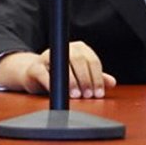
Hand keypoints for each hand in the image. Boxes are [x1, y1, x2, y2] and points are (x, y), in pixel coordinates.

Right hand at [0, 41, 115, 97]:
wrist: (34, 75)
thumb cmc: (60, 74)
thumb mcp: (80, 75)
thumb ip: (95, 77)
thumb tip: (112, 82)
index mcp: (78, 48)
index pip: (92, 61)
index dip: (97, 78)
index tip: (99, 93)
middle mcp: (64, 48)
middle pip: (79, 61)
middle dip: (85, 80)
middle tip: (88, 95)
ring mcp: (48, 56)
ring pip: (63, 67)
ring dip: (71, 82)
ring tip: (76, 96)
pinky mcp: (35, 67)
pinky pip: (45, 75)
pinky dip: (54, 85)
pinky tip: (60, 93)